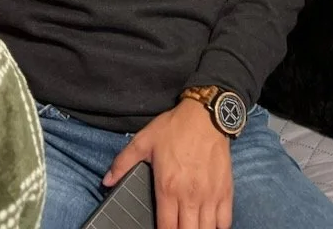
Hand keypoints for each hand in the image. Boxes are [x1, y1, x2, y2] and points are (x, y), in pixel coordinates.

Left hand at [104, 98, 232, 228]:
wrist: (205, 116)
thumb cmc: (174, 128)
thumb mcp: (143, 141)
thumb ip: (122, 163)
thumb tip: (107, 181)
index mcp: (167, 187)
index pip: (166, 227)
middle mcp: (190, 196)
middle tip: (174, 228)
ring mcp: (210, 196)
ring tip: (189, 227)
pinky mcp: (226, 192)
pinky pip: (225, 221)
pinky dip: (217, 228)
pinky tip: (209, 226)